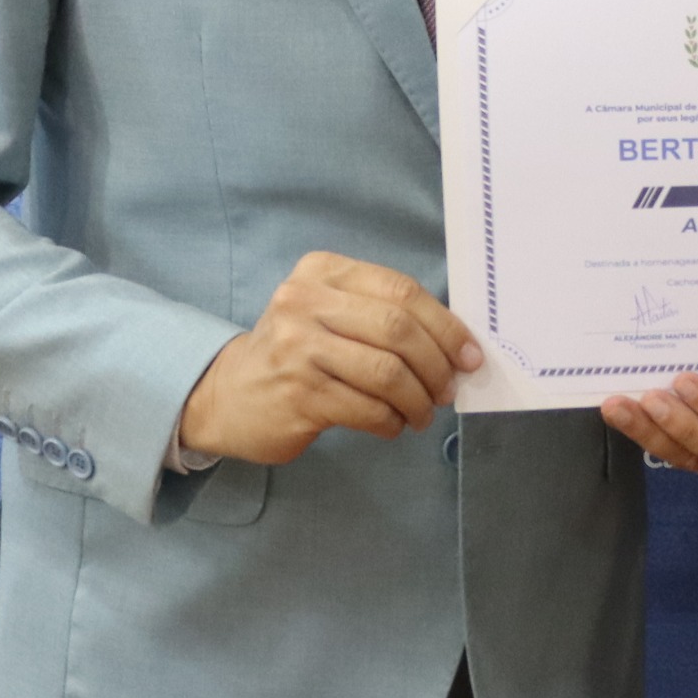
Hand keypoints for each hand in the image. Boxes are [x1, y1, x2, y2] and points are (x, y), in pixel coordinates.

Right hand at [177, 252, 481, 466]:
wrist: (228, 394)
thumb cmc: (296, 353)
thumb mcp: (329, 313)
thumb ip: (382, 316)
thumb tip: (455, 345)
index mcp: (322, 272)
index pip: (401, 291)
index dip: (445, 325)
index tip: (469, 354)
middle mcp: (304, 302)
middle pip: (398, 329)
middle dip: (437, 365)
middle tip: (449, 389)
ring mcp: (298, 348)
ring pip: (387, 372)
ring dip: (418, 399)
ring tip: (422, 413)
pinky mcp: (298, 394)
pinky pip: (367, 409)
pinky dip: (391, 421)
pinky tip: (392, 425)